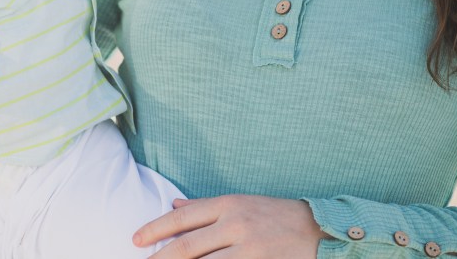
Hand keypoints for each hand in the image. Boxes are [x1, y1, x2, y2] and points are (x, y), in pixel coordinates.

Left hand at [137, 195, 327, 257]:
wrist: (320, 230)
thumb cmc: (275, 215)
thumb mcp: (240, 203)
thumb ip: (205, 207)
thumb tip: (172, 205)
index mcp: (227, 205)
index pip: (182, 218)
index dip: (155, 230)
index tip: (136, 240)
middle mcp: (235, 225)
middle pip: (188, 246)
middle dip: (161, 258)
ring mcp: (249, 249)